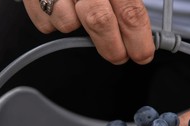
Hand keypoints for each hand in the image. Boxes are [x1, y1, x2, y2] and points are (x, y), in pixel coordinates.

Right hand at [23, 0, 154, 63]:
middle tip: (119, 56)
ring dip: (78, 27)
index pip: (130, 12)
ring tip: (83, 15)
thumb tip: (143, 30)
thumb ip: (128, 1)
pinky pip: (46, 23)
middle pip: (99, 21)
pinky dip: (55, 22)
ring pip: (68, 23)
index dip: (139, 39)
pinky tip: (62, 7)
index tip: (142, 54)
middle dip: (113, 48)